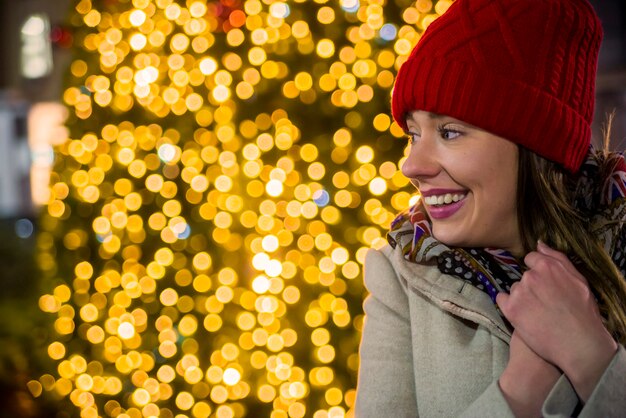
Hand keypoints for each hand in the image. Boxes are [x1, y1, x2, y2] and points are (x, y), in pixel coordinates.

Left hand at [496, 241, 617, 400]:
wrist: (578, 344)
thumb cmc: (583, 312)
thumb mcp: (579, 280)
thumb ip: (557, 258)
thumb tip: (539, 244)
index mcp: (547, 266)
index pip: (531, 259)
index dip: (538, 271)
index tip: (545, 285)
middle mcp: (530, 276)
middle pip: (524, 276)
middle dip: (531, 286)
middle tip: (545, 303)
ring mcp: (519, 293)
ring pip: (515, 289)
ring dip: (522, 297)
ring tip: (537, 313)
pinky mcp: (510, 309)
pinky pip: (502, 300)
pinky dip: (509, 306)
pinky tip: (522, 315)